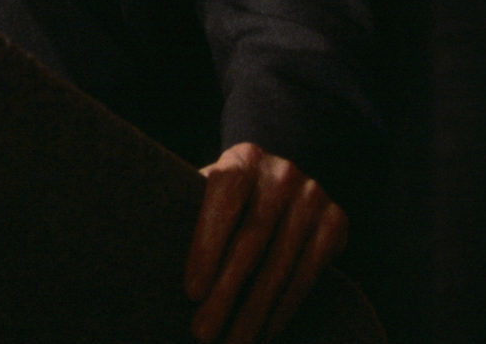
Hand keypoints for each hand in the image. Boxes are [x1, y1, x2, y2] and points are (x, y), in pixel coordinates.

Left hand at [184, 142, 347, 343]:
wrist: (283, 191)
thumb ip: (189, 217)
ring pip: (280, 265)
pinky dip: (284, 309)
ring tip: (232, 342)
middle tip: (203, 333)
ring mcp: (313, 196)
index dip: (207, 247)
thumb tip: (148, 265)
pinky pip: (308, 275)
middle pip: (251, 241)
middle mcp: (282, 172)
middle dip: (226, 293)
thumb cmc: (227, 205)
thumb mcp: (208, 198)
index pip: (224, 200)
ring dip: (254, 312)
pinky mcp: (336, 222)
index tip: (192, 293)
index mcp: (243, 159)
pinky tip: (264, 333)